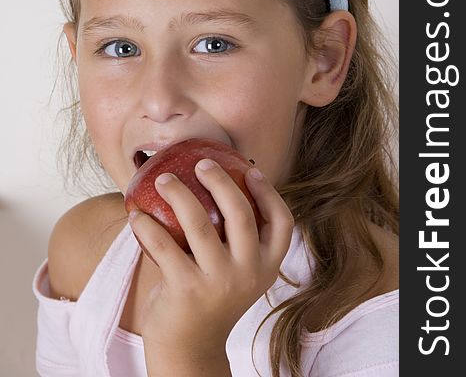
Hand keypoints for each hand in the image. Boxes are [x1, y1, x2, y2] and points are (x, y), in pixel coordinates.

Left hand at [128, 159, 293, 358]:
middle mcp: (248, 273)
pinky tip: (137, 214)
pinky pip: (164, 246)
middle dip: (221, 181)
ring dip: (179, 194)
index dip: (269, 193)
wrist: (189, 349)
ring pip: (201, 225)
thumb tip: (221, 185)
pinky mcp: (186, 290)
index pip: (282, 224)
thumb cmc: (211, 297)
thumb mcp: (237, 273)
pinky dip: (147, 226)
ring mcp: (219, 282)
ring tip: (164, 179)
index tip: (251, 171)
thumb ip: (238, 240)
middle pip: (242, 215)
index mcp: (265, 266)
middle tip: (202, 163)